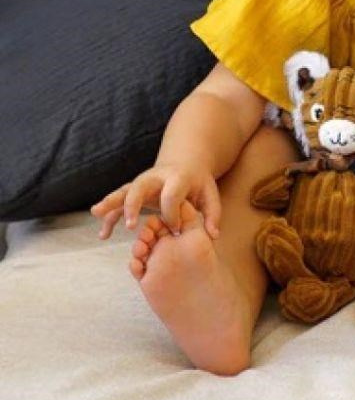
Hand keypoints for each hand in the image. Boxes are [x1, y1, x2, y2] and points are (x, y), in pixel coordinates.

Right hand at [90, 162, 220, 239]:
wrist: (185, 164)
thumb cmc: (198, 184)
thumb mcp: (210, 195)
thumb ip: (213, 214)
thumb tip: (213, 236)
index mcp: (178, 178)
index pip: (171, 195)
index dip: (172, 214)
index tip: (175, 230)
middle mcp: (156, 178)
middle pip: (140, 186)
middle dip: (134, 204)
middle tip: (130, 225)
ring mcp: (142, 183)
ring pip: (123, 191)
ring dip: (110, 202)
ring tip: (96, 214)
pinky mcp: (134, 191)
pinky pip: (118, 204)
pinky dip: (109, 217)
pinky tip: (103, 235)